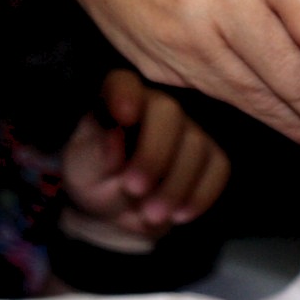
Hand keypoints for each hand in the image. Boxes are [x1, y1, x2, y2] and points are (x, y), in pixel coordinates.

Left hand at [60, 71, 230, 239]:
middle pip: (168, 112)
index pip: (123, 83)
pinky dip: (199, 196)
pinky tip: (179, 216)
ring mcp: (189, 130)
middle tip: (134, 190)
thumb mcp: (82, 171)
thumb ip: (95, 152)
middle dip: (153, 154)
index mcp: (116, 100)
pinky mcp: (212, 157)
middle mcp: (156, 107)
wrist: (121, 213)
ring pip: (196, 145)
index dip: (126, 94)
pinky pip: (218, 169)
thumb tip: (115, 136)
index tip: (124, 117)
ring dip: (174, 186)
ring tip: (150, 215)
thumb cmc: (95, 182)